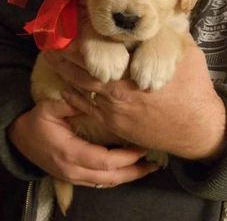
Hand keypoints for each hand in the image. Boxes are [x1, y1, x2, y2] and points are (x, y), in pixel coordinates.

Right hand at [8, 100, 158, 186]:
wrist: (20, 140)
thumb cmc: (36, 123)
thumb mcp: (49, 108)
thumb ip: (70, 102)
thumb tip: (93, 94)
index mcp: (69, 152)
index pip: (104, 160)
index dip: (126, 157)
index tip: (142, 147)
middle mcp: (73, 169)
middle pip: (109, 177)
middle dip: (134, 171)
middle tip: (154, 163)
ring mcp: (73, 176)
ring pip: (106, 183)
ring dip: (128, 177)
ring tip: (147, 169)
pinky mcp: (74, 177)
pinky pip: (99, 182)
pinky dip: (116, 178)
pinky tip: (128, 171)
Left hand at [45, 41, 226, 160]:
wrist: (196, 129)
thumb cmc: (193, 90)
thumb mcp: (187, 54)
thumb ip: (169, 35)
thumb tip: (161, 18)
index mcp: (132, 70)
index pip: (100, 48)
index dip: (81, 36)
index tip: (68, 24)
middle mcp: (116, 89)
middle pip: (83, 67)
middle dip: (64, 53)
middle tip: (48, 40)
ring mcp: (113, 109)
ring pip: (81, 87)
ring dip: (64, 71)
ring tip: (51, 58)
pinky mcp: (113, 124)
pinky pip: (86, 108)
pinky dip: (72, 97)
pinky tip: (63, 88)